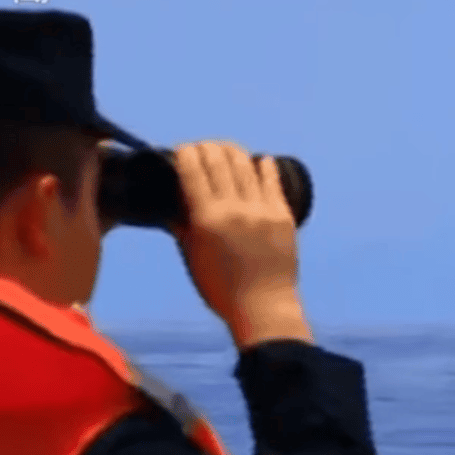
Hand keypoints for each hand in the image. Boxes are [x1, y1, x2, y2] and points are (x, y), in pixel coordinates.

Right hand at [169, 140, 315, 348]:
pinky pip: (272, 180)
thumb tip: (171, 200)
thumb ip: (181, 224)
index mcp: (207, 218)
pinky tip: (259, 161)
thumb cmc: (220, 287)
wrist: (263, 306)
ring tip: (226, 151)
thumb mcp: (191, 255)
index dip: (185, 153)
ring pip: (245, 164)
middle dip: (206, 147)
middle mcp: (235, 208)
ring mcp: (262, 210)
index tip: (182, 151)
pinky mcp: (283, 215)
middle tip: (202, 149)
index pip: (193, 169)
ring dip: (232, 151)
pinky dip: (263, 166)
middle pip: (219, 159)